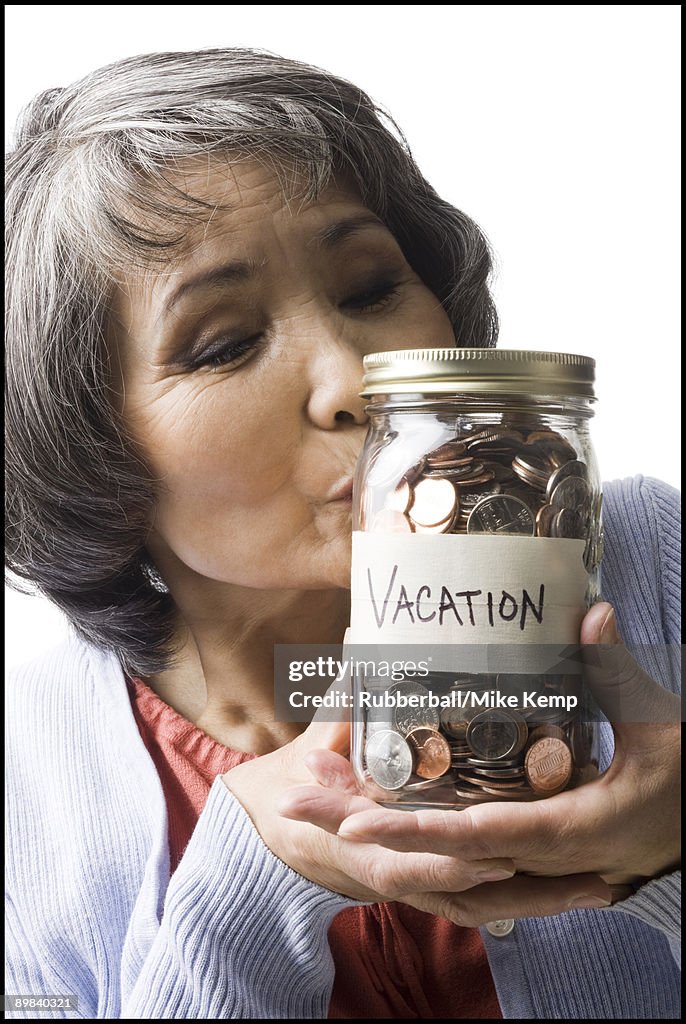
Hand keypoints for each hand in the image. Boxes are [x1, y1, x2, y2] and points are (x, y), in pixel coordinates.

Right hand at [221, 705, 608, 916]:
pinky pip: (476, 902)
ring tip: (599, 892)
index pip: (405, 864)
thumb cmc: (290, 781)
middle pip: (464, 895)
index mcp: (356, 840)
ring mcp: (410, 881)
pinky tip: (571, 894)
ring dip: (536, 904)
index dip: (448, 866)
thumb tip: (357, 636)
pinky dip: (521, 901)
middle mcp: (390, 871)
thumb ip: (343, 695)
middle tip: (591, 883)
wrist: (271, 822)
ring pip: (480, 906)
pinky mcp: (425, 881)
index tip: (495, 858)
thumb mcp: (316, 738)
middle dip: (527, 895)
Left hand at [278, 603, 679, 925]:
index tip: (355, 823)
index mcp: (572, 831)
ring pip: (448, 861)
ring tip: (318, 806)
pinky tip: (376, 818)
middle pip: (442, 855)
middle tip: (297, 808)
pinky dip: (418, 843)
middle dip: (368, 835)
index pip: (481, 837)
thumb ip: (617, 673)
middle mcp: (542, 858)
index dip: (416, 830)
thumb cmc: (683, 783)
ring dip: (382, 836)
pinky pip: (468, 858)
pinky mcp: (532, 857)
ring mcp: (535, 864)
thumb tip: (593, 610)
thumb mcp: (658, 728)